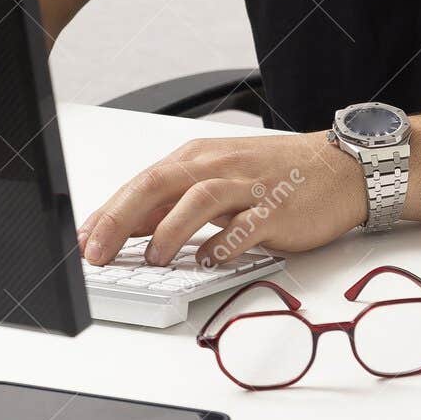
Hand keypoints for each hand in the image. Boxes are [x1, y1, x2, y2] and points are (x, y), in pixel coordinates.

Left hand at [77, 130, 368, 269]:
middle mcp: (219, 166)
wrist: (338, 169)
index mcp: (199, 159)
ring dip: (169, 230)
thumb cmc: (275, 175)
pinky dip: (222, 244)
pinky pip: (245, 226)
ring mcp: (249, 186)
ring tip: (151, 257)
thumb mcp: (219, 179)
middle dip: (121, 219)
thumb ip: (176, 202)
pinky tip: (207, 260)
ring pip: (199, 199)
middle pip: (160, 184)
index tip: (82, 242)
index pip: (143, 182)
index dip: (107, 213)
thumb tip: (129, 230)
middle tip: (97, 253)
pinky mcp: (276, 208)